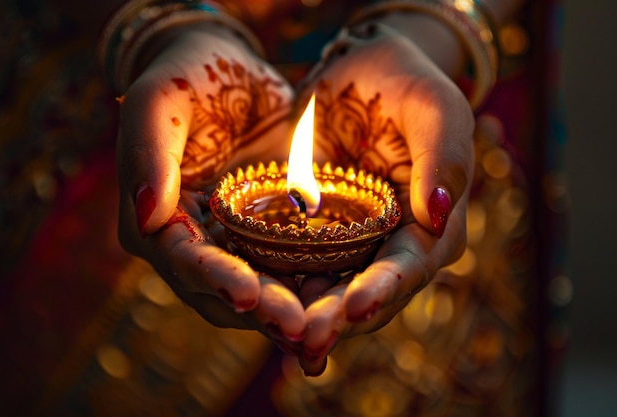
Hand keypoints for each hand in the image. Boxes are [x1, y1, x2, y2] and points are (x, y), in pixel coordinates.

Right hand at [116, 24, 305, 341]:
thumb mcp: (157, 103)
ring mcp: (230, 245)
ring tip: (322, 330)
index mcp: (154, 222)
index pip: (181, 258)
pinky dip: (309, 286)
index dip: (212, 278)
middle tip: (297, 329)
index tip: (245, 295)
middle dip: (259, 310)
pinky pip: (288, 267)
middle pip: (220, 289)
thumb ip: (148, 155)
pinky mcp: (265, 237)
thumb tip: (148, 219)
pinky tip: (339, 301)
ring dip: (287, 310)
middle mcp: (190, 245)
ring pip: (257, 290)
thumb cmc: (184, 77)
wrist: (226, 70)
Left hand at [295, 22, 474, 374]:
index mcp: (433, 227)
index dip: (385, 289)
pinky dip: (280, 288)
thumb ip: (443, 157)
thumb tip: (435, 215)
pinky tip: (255, 306)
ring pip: (330, 292)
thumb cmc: (406, 86)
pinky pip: (296, 268)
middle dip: (338, 319)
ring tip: (280, 338)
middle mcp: (395, 248)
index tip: (355, 307)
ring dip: (305, 317)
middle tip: (306, 341)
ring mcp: (354, 247)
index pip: (411, 266)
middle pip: (368, 294)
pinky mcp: (316, 237)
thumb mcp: (434, 108)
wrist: (361, 74)